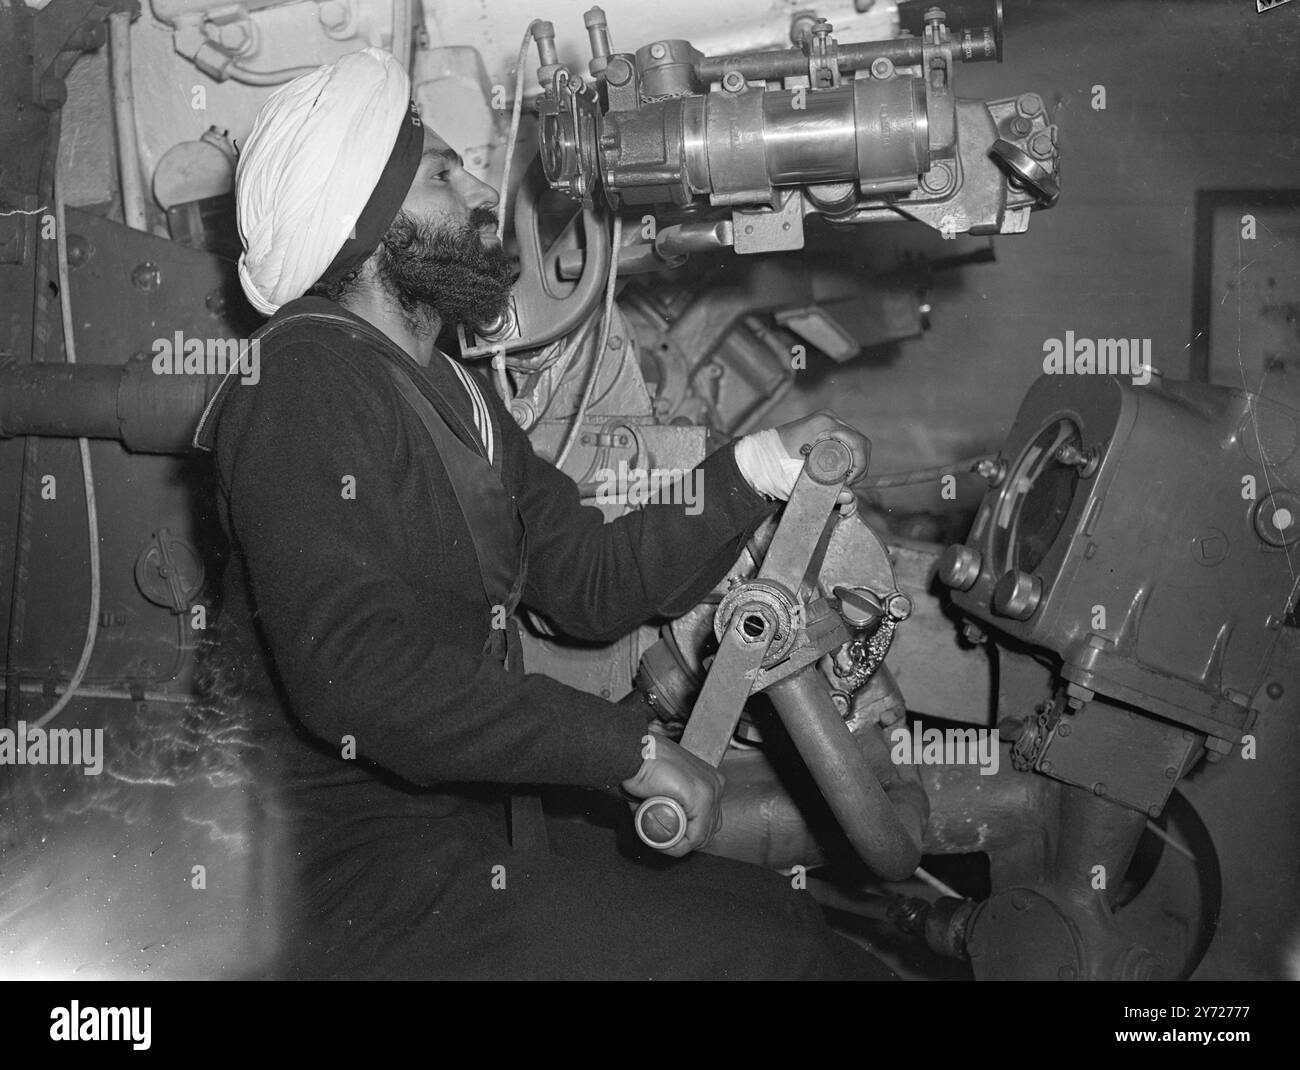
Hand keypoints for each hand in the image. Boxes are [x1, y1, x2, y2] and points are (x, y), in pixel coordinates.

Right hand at [621, 735, 723, 857]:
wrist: (635, 752)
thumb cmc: (644, 765)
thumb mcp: (664, 786)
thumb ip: (668, 802)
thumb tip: (662, 824)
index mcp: (709, 780)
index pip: (708, 819)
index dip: (688, 835)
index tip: (667, 839)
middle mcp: (716, 784)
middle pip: (709, 829)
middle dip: (686, 841)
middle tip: (662, 842)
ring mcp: (711, 790)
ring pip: (702, 835)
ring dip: (680, 845)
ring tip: (660, 843)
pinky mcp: (701, 796)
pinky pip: (695, 835)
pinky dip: (679, 845)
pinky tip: (664, 844)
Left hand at [772, 410, 870, 501]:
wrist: (753, 459)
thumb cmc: (772, 466)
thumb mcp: (800, 480)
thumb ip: (826, 490)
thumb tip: (849, 498)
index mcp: (824, 424)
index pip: (858, 443)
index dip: (859, 465)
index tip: (849, 482)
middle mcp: (827, 418)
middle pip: (859, 442)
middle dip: (858, 465)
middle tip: (847, 484)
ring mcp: (825, 421)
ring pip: (853, 443)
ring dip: (853, 462)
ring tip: (842, 480)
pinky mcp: (822, 428)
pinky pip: (844, 442)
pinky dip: (845, 457)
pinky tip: (837, 472)